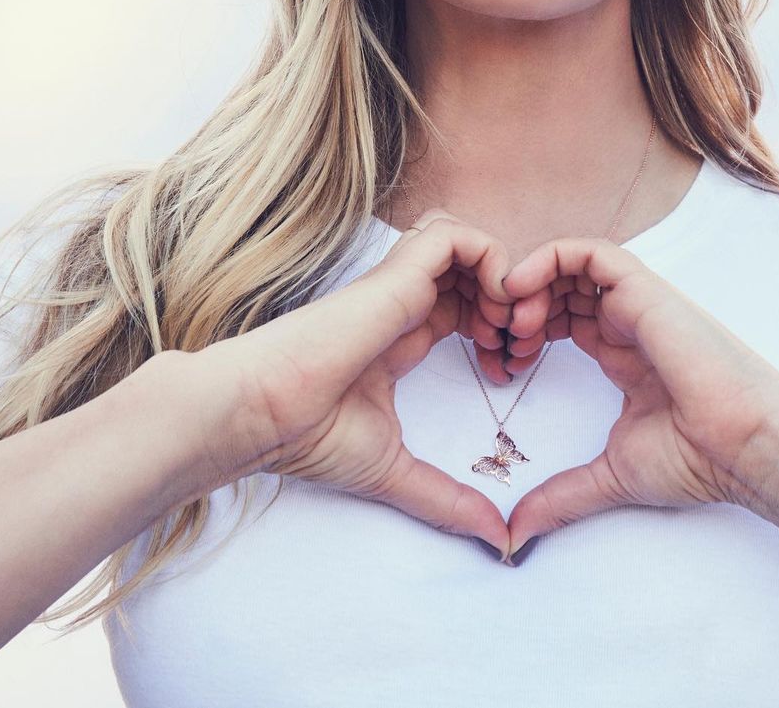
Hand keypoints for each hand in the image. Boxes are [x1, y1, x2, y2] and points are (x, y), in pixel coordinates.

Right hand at [175, 210, 513, 554]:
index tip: (507, 369)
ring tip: (506, 325)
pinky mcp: (396, 273)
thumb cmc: (309, 437)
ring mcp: (398, 283)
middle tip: (519, 345)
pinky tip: (494, 307)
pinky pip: (456, 235)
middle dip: (511, 299)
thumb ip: (448, 500)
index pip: (462, 305)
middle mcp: (402, 301)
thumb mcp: (396, 471)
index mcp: (401, 333)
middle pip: (472, 269)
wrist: (260, 414)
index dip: (497, 327)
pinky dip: (490, 259)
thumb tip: (499, 542)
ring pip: (467, 241)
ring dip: (503, 275)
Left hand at [499, 236, 778, 561]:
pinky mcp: (645, 290)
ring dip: (530, 281)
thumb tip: (516, 534)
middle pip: (562, 287)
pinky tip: (521, 289)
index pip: (565, 319)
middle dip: (520, 305)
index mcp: (623, 353)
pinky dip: (549, 258)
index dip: (526, 331)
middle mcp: (629, 322)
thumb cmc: (698, 461)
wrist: (747, 447)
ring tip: (510, 319)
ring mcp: (638, 303)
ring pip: (571, 264)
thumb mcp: (611, 475)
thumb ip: (562, 495)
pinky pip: (591, 253)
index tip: (502, 363)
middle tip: (498, 339)